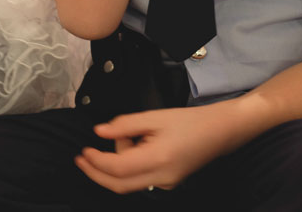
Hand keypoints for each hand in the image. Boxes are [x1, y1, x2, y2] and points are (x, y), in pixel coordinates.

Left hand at [75, 103, 242, 193]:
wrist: (220, 131)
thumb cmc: (190, 121)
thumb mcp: (154, 116)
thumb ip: (124, 125)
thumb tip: (100, 132)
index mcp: (158, 159)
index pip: (117, 168)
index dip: (96, 161)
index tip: (83, 151)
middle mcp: (162, 178)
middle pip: (118, 185)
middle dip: (96, 173)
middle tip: (81, 159)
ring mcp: (166, 184)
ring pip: (128, 183)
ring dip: (117, 163)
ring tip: (131, 136)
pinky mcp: (168, 183)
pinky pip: (139, 179)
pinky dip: (130, 165)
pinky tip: (138, 145)